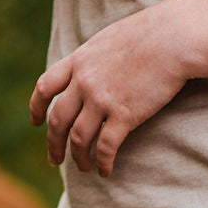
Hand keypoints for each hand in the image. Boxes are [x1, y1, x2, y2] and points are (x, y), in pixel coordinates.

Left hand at [29, 0, 192, 177]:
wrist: (171, 39)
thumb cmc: (149, 36)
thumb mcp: (110, 41)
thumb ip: (96, 59)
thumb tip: (96, 71)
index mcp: (79, 61)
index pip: (46, 86)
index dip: (37, 107)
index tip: (36, 124)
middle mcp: (84, 82)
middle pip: (58, 119)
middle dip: (54, 144)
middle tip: (55, 160)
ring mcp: (102, 99)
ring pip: (78, 138)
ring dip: (79, 158)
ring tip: (84, 168)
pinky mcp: (124, 115)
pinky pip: (105, 147)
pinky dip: (103, 163)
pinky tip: (106, 172)